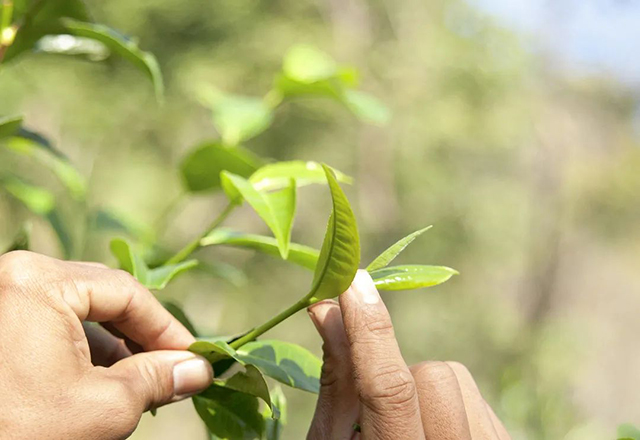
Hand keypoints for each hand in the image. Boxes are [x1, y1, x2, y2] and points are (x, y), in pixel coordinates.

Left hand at [0, 251, 212, 439]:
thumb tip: (197, 370)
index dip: (167, 330)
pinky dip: (80, 353)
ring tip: (139, 385)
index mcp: (40, 283)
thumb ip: (158, 379)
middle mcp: (15, 278)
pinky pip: (49, 326)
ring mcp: (1, 300)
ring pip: (77, 314)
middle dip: (140, 339)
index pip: (127, 294)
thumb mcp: (105, 407)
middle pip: (102, 299)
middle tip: (171, 370)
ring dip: (113, 349)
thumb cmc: (22, 432)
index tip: (193, 359)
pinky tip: (100, 384)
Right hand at [307, 270, 509, 439]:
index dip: (369, 329)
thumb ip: (337, 380)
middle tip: (371, 407)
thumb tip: (327, 309)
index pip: (389, 388)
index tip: (353, 281)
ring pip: (455, 379)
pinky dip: (445, 399)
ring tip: (402, 423)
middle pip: (431, 377)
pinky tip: (431, 427)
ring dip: (421, 387)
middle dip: (395, 375)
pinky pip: (475, 395)